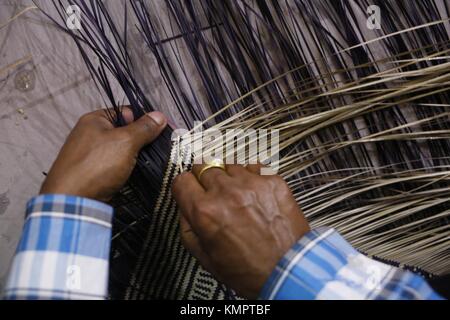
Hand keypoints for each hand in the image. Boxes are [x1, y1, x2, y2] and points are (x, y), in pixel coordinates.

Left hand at [40, 108, 166, 201]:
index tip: (161, 129)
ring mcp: (92, 155)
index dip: (144, 120)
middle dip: (142, 140)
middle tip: (158, 148)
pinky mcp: (95, 173)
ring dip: (136, 157)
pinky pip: (117, 166)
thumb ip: (144, 128)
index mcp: (95, 120)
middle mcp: (92, 135)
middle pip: (126, 132)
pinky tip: (137, 174)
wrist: (74, 201)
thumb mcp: (126, 141)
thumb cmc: (96, 166)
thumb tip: (159, 116)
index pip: (126, 112)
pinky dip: (127, 169)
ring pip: (123, 151)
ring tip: (149, 162)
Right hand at [172, 164, 309, 298]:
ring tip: (238, 199)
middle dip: (206, 183)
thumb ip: (187, 227)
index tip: (191, 191)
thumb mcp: (205, 258)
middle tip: (216, 198)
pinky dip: (251, 178)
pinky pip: (253, 168)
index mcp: (205, 212)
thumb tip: (185, 205)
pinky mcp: (272, 181)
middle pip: (204, 169)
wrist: (288, 271)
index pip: (182, 180)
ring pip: (229, 167)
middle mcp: (226, 192)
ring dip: (229, 179)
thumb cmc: (248, 270)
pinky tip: (254, 195)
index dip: (185, 187)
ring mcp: (251, 184)